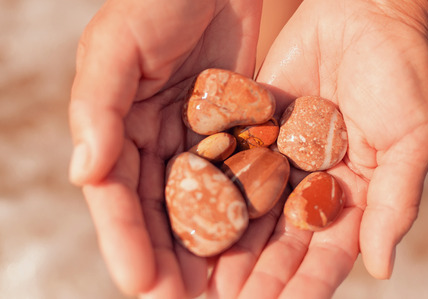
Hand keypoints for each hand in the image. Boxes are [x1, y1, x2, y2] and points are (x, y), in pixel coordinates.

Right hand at [69, 0, 262, 295]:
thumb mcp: (115, 46)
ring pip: (198, 206)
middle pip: (158, 213)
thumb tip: (82, 173)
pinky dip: (241, 213)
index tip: (139, 284)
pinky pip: (235, 179)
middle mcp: (153, 144)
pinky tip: (252, 245)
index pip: (117, 196)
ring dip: (205, 250)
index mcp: (117, 129)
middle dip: (166, 261)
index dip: (125, 241)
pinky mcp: (231, 132)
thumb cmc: (157, 1)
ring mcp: (194, 142)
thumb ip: (97, 106)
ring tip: (219, 291)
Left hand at [206, 0, 427, 296]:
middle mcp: (311, 183)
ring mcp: (280, 159)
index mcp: (352, 194)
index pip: (326, 253)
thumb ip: (395, 202)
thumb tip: (380, 266)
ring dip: (231, 245)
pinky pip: (233, 166)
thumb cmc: (398, 72)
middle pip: (281, 241)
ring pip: (252, 212)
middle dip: (257, 275)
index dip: (303, 284)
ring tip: (204, 277)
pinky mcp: (255, 130)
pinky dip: (217, 193)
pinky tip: (193, 219)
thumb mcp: (409, 139)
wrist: (360, 14)